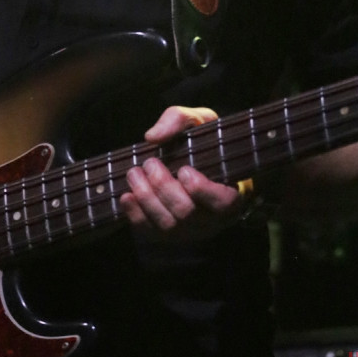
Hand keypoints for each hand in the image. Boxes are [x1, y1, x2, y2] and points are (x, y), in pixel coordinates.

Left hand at [119, 105, 244, 241]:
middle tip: (150, 163)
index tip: (183, 170)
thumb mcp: (200, 121)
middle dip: (163, 187)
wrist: (197, 162)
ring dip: (147, 199)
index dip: (202, 190)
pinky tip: (127, 196)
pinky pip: (151, 233)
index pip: (222, 202)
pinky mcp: (169, 235)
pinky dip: (136, 215)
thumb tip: (152, 136)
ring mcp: (190, 231)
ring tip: (134, 174)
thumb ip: (179, 120)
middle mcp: (212, 219)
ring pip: (168, 225)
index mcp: (230, 192)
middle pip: (187, 213)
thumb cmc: (204, 142)